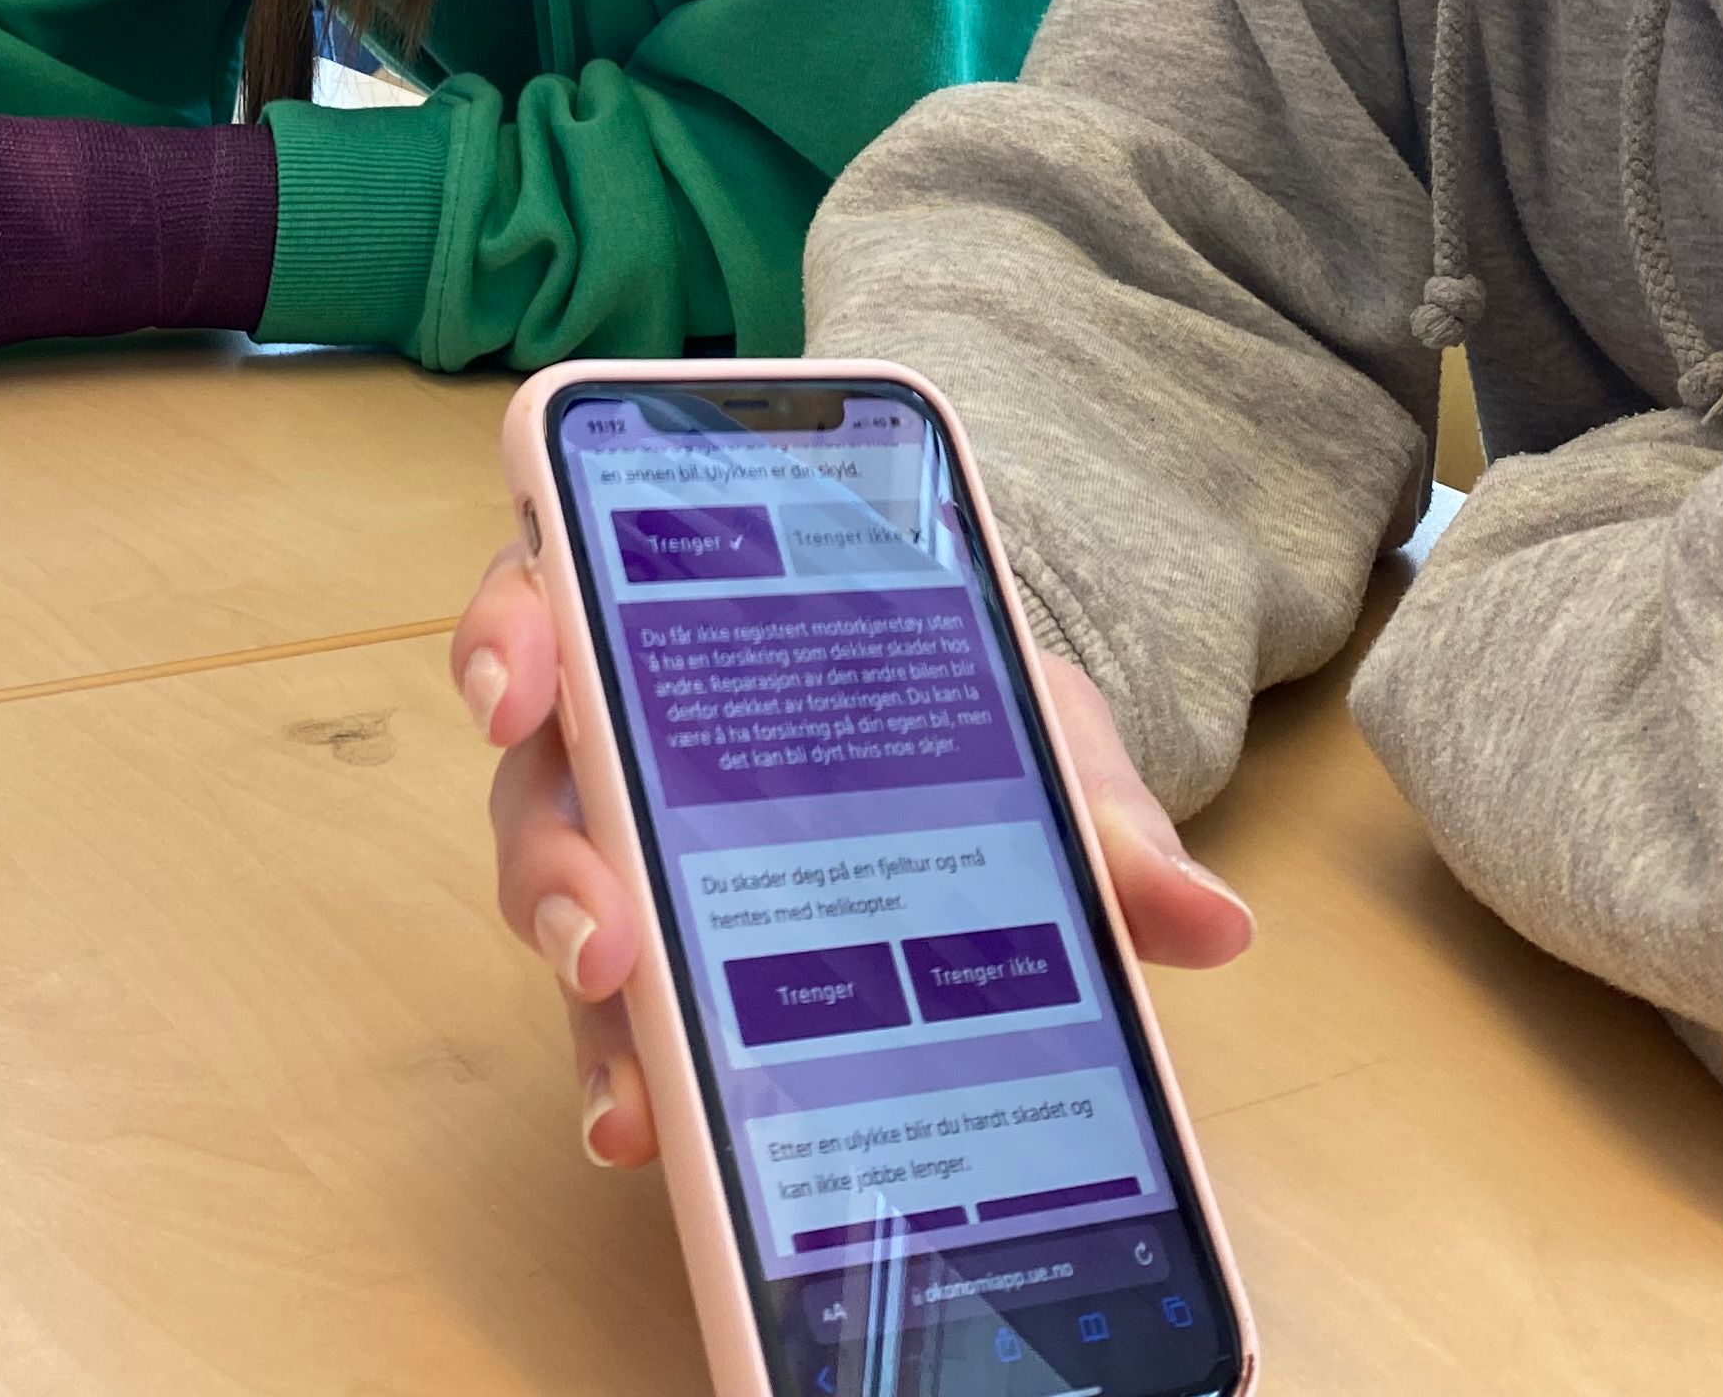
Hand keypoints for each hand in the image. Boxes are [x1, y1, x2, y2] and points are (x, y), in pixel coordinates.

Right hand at [452, 543, 1254, 1167]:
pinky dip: (622, 1068)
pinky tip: (646, 1127)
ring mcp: (632, 853)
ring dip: (583, 983)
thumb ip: (1105, 809)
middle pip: (542, 787)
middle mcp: (627, 739)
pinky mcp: (660, 959)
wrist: (990, 773)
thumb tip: (1213, 922)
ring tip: (638, 1071)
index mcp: (682, 626)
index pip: (549, 595)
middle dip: (555, 865)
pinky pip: (613, 1008)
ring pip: (561, 906)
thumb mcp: (1041, 731)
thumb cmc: (969, 711)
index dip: (510, 635)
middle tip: (608, 935)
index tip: (520, 687)